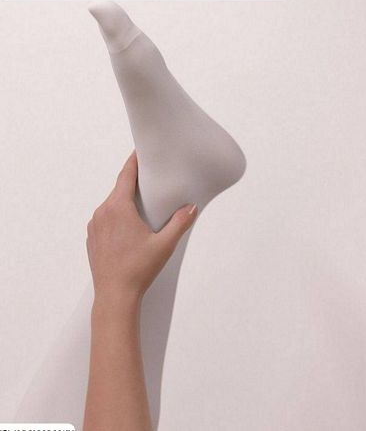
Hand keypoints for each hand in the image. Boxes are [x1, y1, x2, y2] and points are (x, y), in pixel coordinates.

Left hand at [86, 152, 196, 301]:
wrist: (115, 295)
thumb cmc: (138, 269)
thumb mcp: (166, 244)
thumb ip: (181, 222)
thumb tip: (192, 207)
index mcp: (117, 208)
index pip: (125, 176)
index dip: (133, 161)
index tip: (139, 150)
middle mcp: (102, 213)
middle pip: (119, 190)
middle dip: (135, 184)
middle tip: (151, 179)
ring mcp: (95, 226)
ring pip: (112, 205)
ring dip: (127, 202)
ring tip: (144, 206)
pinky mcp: (93, 238)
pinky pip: (106, 219)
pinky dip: (118, 217)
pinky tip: (131, 227)